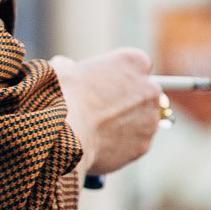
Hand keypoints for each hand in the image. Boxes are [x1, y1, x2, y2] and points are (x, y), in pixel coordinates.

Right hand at [48, 47, 163, 177]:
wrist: (64, 133)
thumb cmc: (60, 96)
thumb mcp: (62, 69)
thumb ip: (72, 67)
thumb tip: (65, 68)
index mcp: (134, 62)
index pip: (136, 66)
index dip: (117, 77)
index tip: (101, 85)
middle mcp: (150, 89)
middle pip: (143, 94)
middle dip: (126, 102)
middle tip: (99, 110)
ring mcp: (150, 119)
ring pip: (140, 122)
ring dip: (124, 125)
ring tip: (94, 131)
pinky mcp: (143, 146)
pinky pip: (132, 145)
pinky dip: (119, 147)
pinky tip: (97, 146)